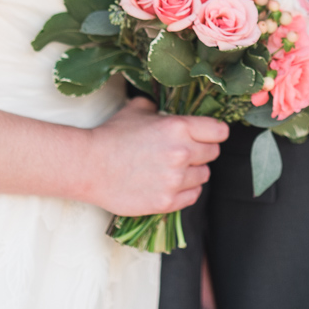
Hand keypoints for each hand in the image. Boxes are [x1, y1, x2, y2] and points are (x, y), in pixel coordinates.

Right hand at [76, 97, 227, 214]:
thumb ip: (160, 107)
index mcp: (179, 127)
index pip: (219, 132)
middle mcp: (182, 153)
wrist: (89, 166)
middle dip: (201, 152)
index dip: (213, 133)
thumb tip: (168, 107)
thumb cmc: (112, 136)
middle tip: (184, 152)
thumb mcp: (137, 110)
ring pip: (204, 176)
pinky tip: (170, 184)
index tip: (207, 136)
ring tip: (173, 169)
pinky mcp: (166, 201)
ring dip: (193, 172)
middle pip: (213, 154)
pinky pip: (193, 196)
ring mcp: (175, 179)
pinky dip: (185, 190)